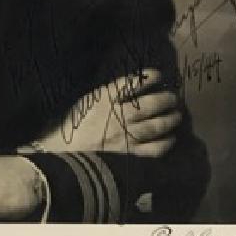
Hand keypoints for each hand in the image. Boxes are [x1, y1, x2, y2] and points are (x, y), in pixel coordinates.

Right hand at [35, 69, 181, 157]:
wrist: (58, 160)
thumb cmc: (68, 131)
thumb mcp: (83, 105)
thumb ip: (104, 97)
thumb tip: (128, 88)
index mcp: (103, 100)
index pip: (132, 83)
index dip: (148, 77)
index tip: (157, 75)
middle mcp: (117, 117)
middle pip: (151, 104)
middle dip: (167, 99)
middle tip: (174, 98)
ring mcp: (125, 138)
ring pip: (157, 125)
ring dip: (171, 118)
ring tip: (176, 115)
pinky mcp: (129, 158)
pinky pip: (155, 149)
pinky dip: (166, 142)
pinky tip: (169, 139)